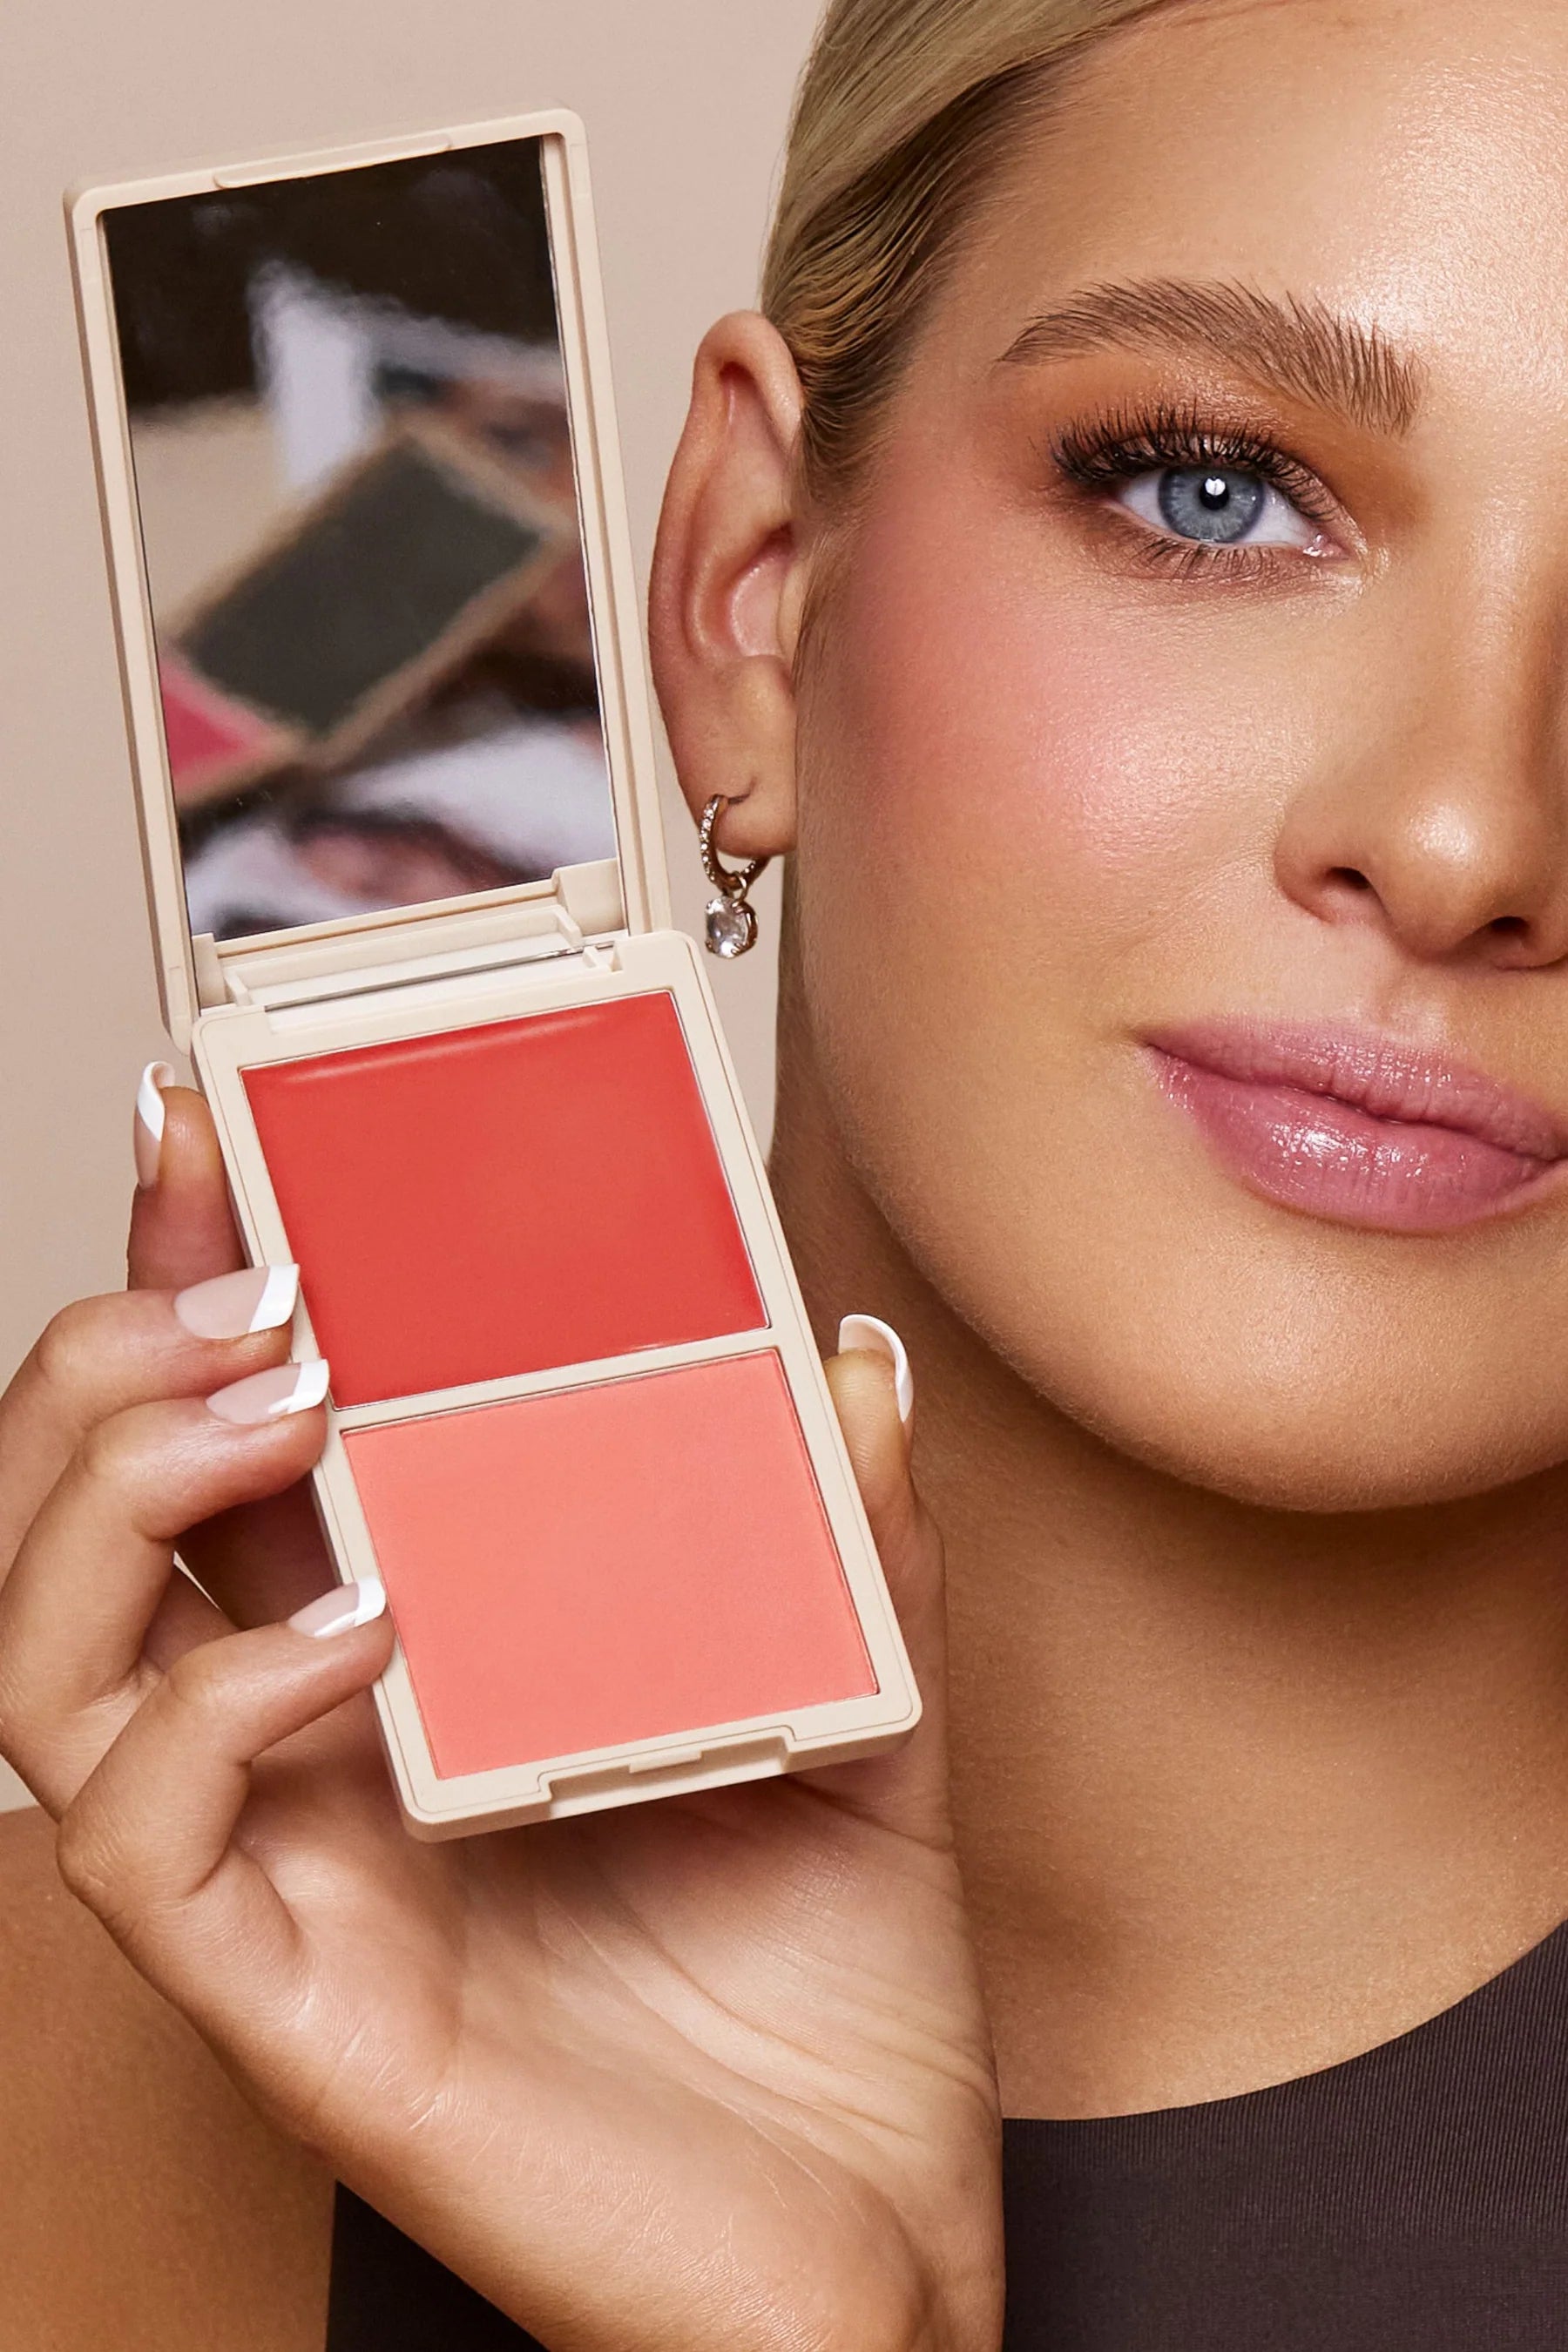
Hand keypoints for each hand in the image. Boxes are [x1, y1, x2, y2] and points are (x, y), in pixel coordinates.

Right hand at [0, 1082, 1002, 2351]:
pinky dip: (214, 1706)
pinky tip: (351, 1624)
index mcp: (405, 1672)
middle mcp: (303, 1761)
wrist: (866, 2259)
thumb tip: (850, 1357)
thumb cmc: (825, 2002)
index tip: (218, 1130)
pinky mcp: (295, 2011)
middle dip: (113, 1357)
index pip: (237, 1449)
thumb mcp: (859, 1721)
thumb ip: (849, 1542)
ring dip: (117, 1494)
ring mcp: (282, 1885)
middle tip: (233, 1257)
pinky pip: (150, 1845)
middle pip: (83, 1529)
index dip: (194, 1283)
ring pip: (49, 1668)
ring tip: (266, 1391)